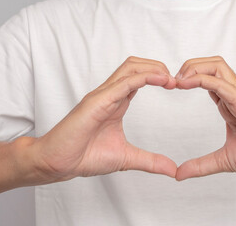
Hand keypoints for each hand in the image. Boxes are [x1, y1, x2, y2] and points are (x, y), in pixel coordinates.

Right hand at [29, 56, 177, 183]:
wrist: (58, 163)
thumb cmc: (85, 156)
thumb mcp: (127, 158)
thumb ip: (150, 161)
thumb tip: (172, 170)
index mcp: (117, 102)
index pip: (139, 78)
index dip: (159, 77)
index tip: (176, 86)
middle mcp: (110, 94)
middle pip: (136, 65)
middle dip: (158, 66)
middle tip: (177, 80)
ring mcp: (103, 95)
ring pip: (130, 68)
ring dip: (153, 68)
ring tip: (171, 79)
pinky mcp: (97, 101)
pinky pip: (123, 82)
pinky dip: (144, 77)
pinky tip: (161, 79)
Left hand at [175, 56, 235, 179]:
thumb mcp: (224, 160)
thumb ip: (201, 165)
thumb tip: (179, 174)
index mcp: (229, 105)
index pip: (207, 79)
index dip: (187, 79)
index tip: (170, 88)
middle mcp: (234, 96)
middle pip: (210, 64)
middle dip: (188, 66)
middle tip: (171, 81)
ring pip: (216, 65)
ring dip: (193, 68)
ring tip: (178, 81)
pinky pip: (220, 82)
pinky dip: (200, 78)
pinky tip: (184, 84)